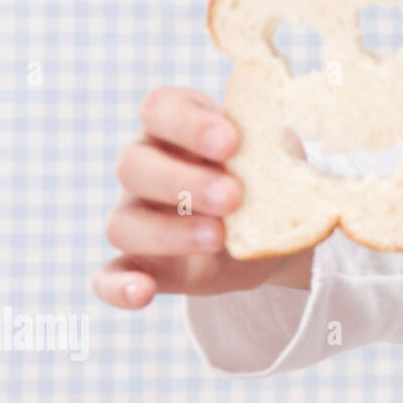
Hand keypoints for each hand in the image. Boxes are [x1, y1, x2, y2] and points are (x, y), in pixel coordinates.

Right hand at [93, 87, 310, 308]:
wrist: (276, 230)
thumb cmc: (273, 176)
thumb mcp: (283, 158)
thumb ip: (282, 146)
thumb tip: (293, 140)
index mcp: (179, 125)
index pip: (161, 109)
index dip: (190, 124)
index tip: (231, 141)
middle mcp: (148, 165)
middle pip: (134, 165)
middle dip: (183, 182)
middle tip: (232, 197)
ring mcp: (137, 216)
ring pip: (123, 223)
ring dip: (168, 233)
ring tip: (219, 238)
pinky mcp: (141, 264)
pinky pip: (109, 276)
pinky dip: (118, 287)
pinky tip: (141, 293)